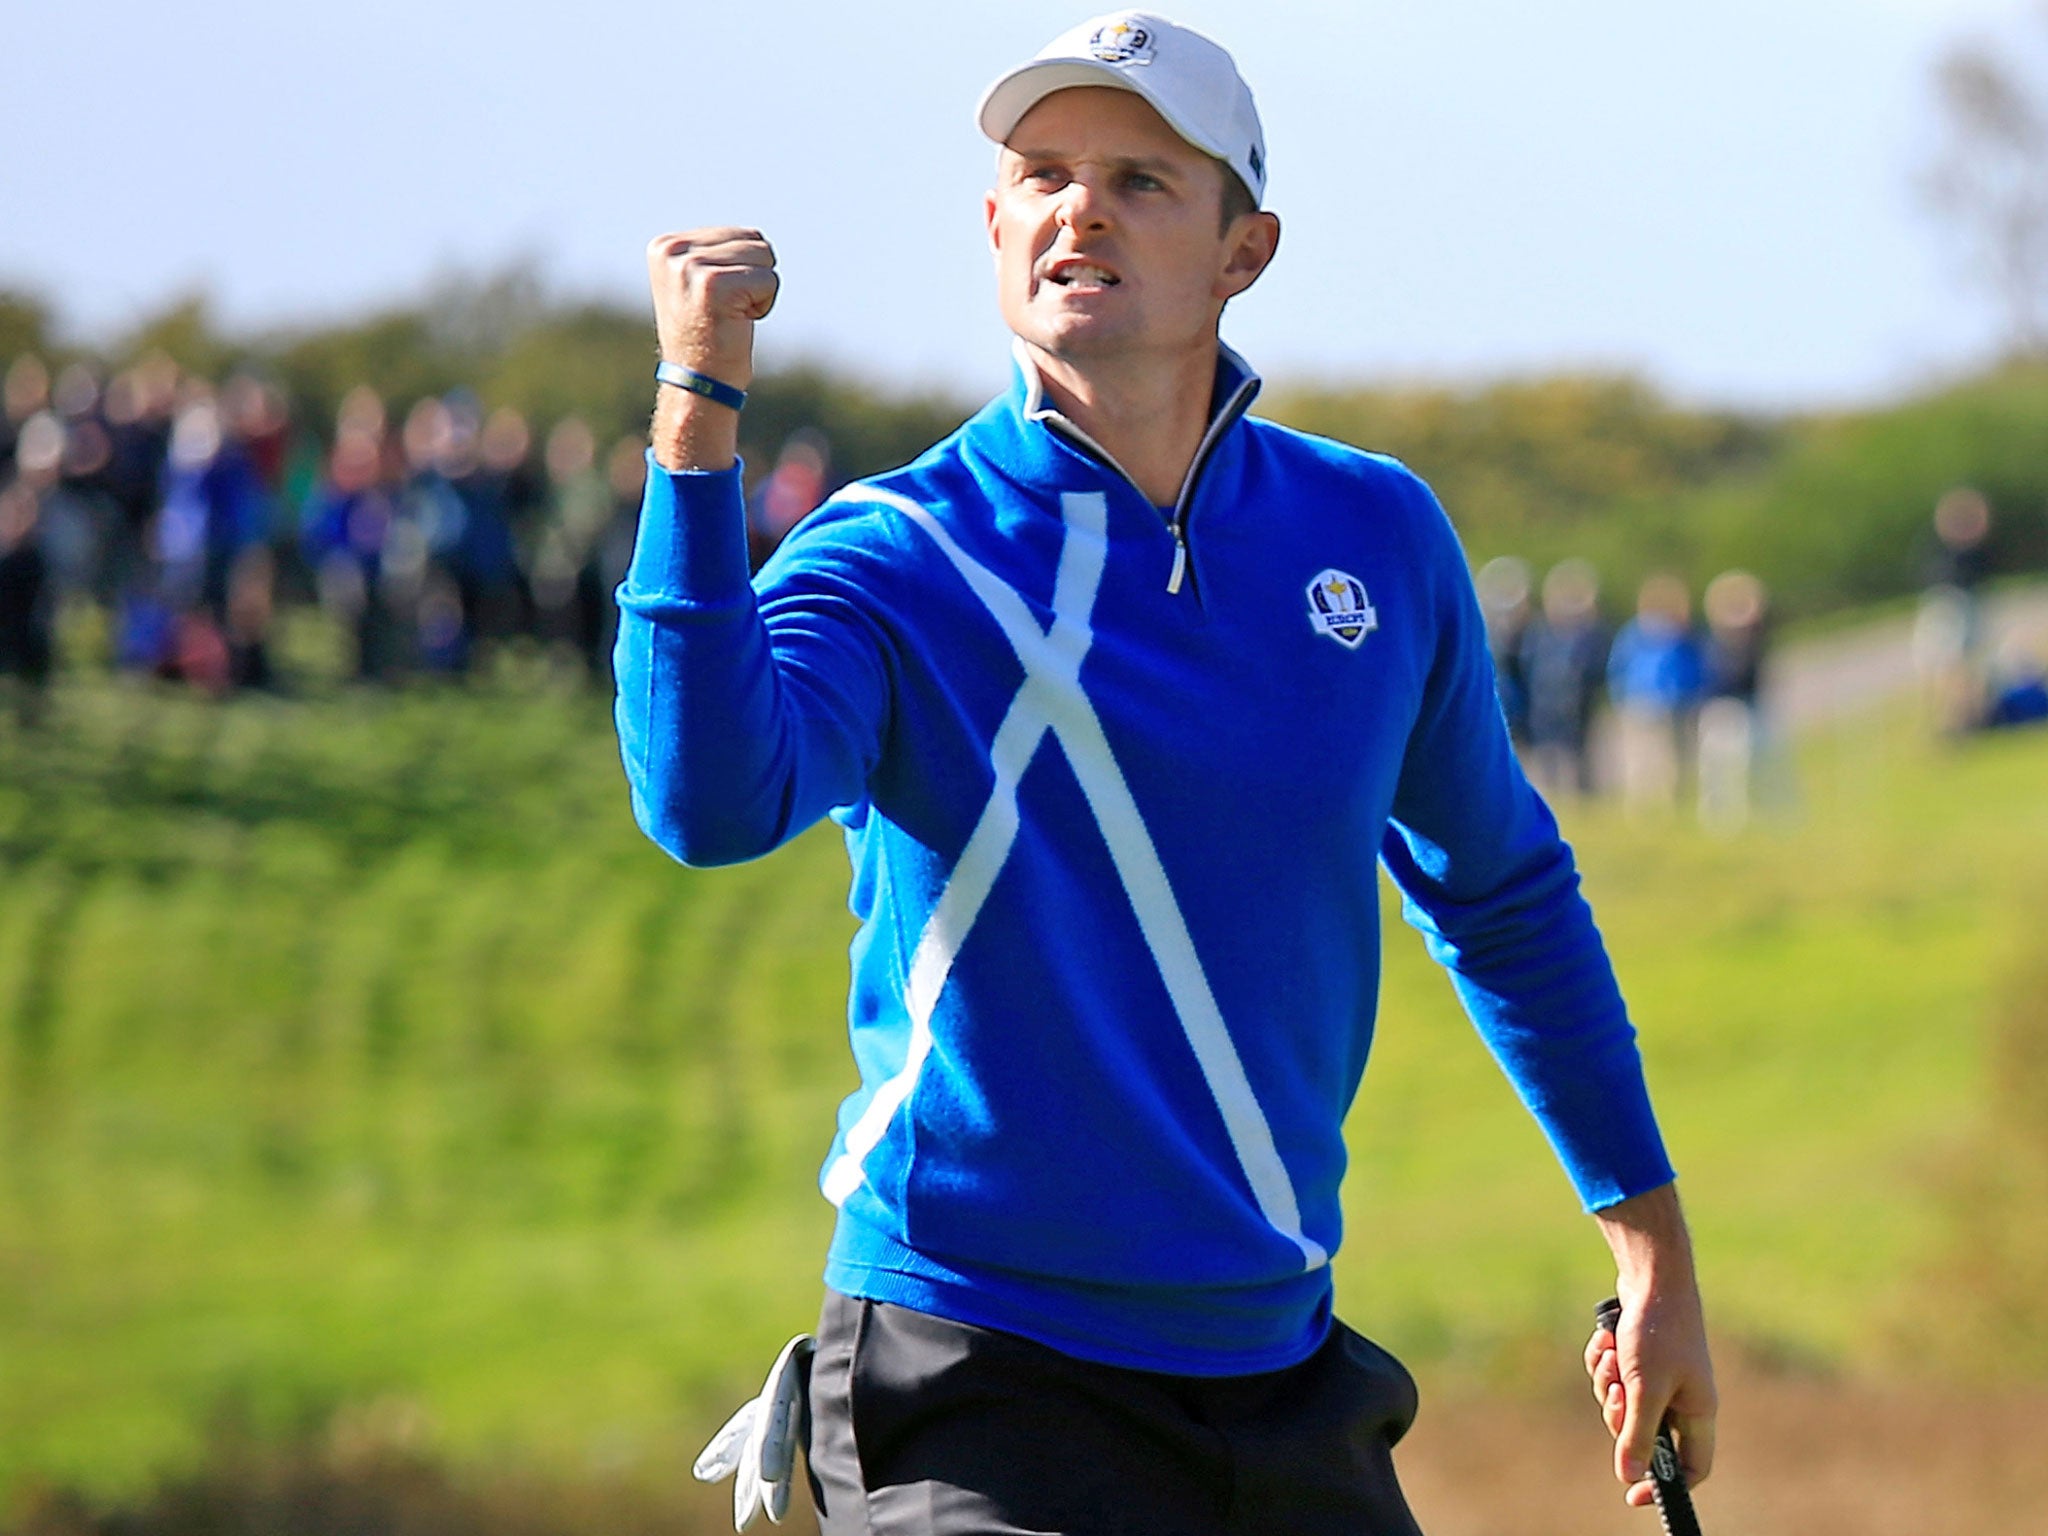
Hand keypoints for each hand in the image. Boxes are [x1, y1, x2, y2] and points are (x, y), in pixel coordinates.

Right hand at [643, 228, 777, 471]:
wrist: (697, 384)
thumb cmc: (706, 337)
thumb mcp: (698, 284)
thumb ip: (715, 254)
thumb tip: (754, 236)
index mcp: (665, 246)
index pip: (739, 234)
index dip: (741, 271)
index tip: (714, 301)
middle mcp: (672, 251)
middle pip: (755, 242)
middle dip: (752, 279)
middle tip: (725, 311)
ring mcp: (690, 267)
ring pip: (764, 258)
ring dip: (758, 292)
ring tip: (730, 316)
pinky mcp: (713, 285)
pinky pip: (769, 280)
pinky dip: (764, 306)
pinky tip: (737, 323)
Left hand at [1588, 1185, 1716, 1506]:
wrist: (1652, 1274)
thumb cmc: (1657, 1331)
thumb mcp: (1644, 1388)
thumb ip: (1637, 1433)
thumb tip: (1629, 1476)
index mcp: (1698, 1410)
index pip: (1691, 1467)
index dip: (1665, 1484)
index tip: (1632, 1493)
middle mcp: (1683, 1396)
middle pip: (1643, 1433)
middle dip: (1620, 1415)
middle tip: (1616, 1392)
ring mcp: (1660, 1375)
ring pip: (1621, 1402)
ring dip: (1607, 1382)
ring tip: (1612, 1355)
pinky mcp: (1638, 1355)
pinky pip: (1611, 1376)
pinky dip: (1603, 1361)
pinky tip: (1606, 1340)